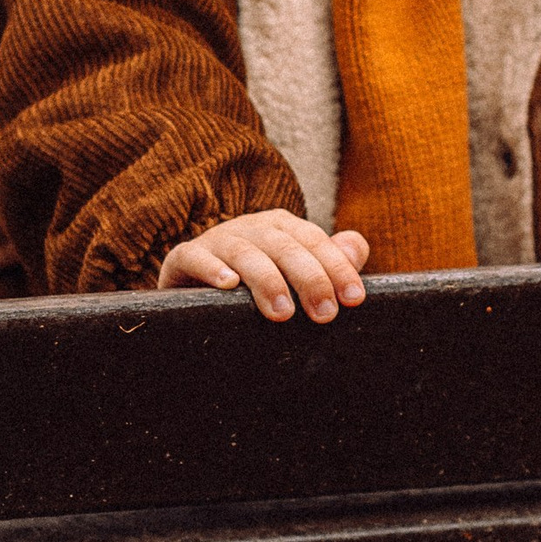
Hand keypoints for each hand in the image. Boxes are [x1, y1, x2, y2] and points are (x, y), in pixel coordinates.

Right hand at [157, 209, 370, 320]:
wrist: (195, 292)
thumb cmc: (255, 287)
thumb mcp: (293, 274)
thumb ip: (327, 262)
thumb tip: (357, 247)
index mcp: (280, 228)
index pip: (313, 240)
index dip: (336, 267)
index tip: (354, 298)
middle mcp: (249, 228)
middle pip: (283, 245)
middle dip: (308, 277)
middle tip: (325, 313)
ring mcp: (215, 241)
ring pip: (243, 251)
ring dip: (266, 279)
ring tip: (283, 312)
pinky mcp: (183, 258)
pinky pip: (194, 257)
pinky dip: (211, 268)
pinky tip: (227, 286)